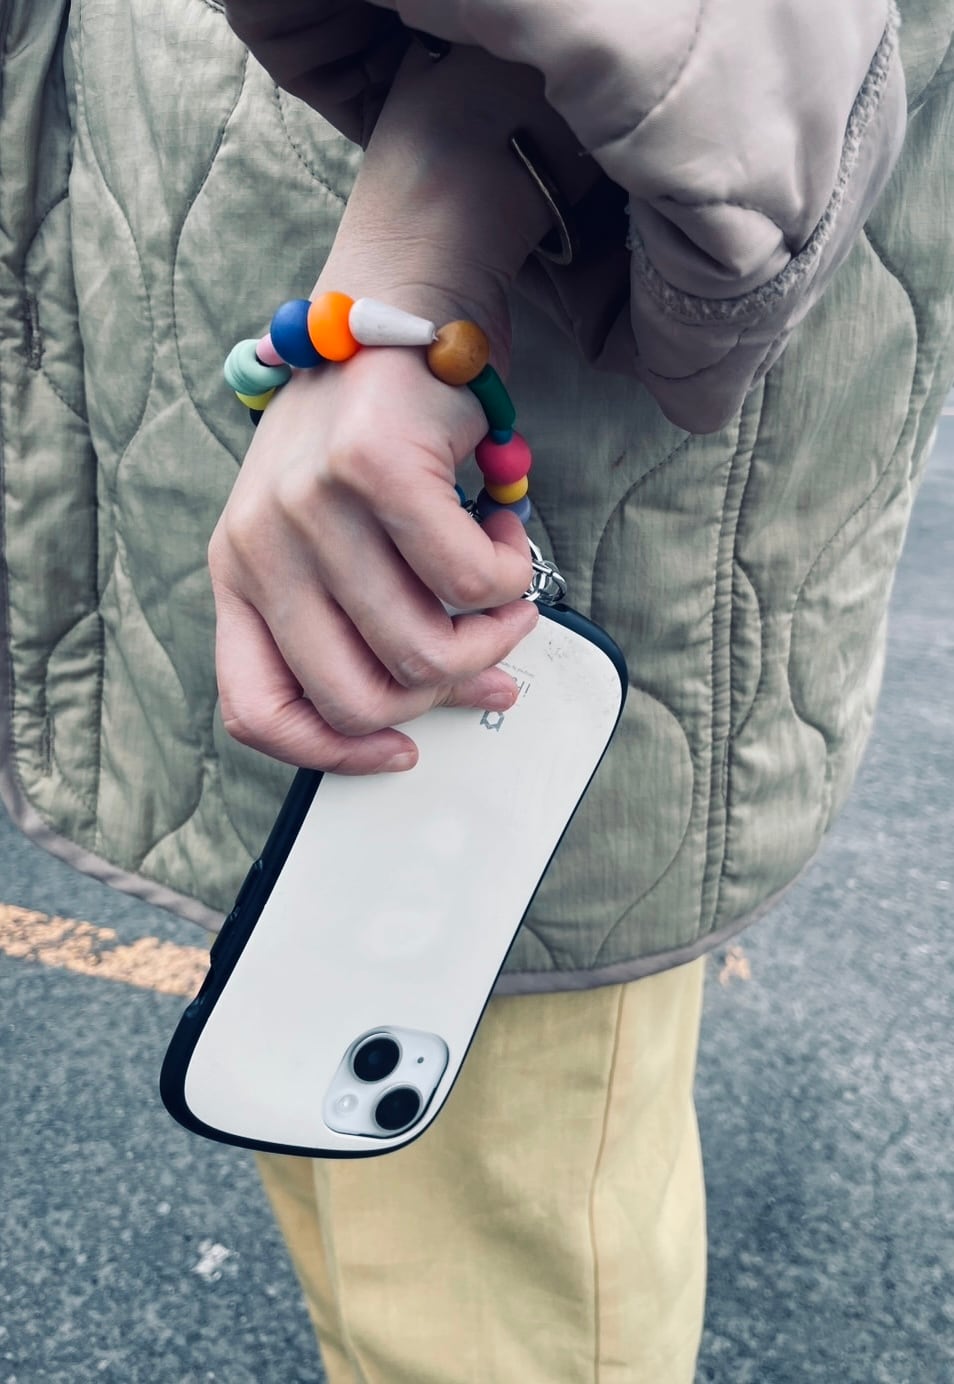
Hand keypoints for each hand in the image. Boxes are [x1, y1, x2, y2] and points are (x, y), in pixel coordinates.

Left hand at [208, 339, 536, 774]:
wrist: (395, 308)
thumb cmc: (371, 432)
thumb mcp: (328, 534)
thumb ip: (361, 614)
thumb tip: (458, 689)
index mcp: (239, 573)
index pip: (259, 709)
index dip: (334, 755)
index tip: (401, 751)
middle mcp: (260, 544)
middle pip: (356, 695)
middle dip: (442, 690)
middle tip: (487, 652)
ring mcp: (310, 505)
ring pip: (420, 644)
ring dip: (492, 633)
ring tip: (507, 590)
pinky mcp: (375, 468)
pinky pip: (468, 578)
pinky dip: (509, 573)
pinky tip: (507, 533)